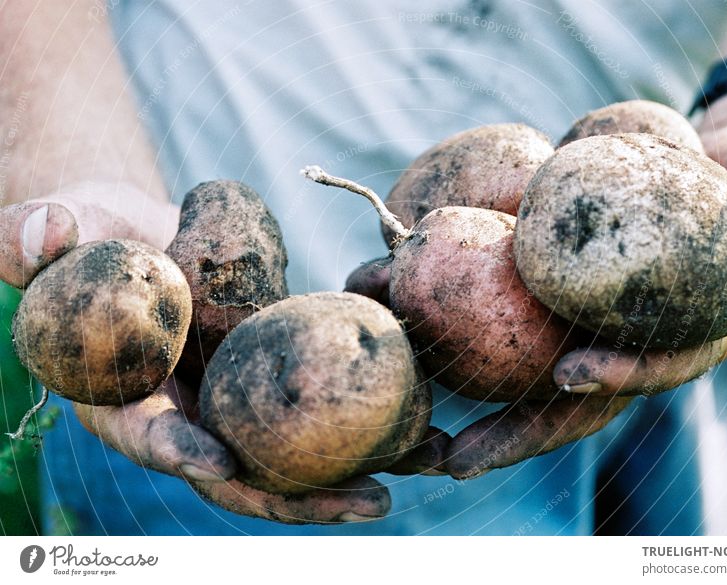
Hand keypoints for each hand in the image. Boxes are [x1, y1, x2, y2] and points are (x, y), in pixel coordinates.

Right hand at [1, 185, 446, 523]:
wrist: (141, 236)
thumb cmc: (93, 234)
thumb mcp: (62, 228)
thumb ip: (38, 233)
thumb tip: (40, 237)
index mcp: (125, 398)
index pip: (148, 436)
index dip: (178, 453)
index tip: (221, 463)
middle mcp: (187, 415)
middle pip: (242, 472)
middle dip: (302, 496)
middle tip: (374, 500)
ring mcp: (235, 404)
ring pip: (296, 451)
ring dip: (363, 464)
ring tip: (433, 459)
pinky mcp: (274, 379)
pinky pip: (321, 407)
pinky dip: (370, 413)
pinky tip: (428, 411)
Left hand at [349, 82, 726, 477]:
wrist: (705, 181)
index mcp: (689, 333)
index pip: (657, 366)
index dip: (621, 375)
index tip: (571, 374)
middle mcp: (630, 349)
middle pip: (573, 406)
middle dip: (517, 436)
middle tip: (455, 461)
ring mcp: (587, 340)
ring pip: (528, 389)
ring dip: (473, 417)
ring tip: (418, 441)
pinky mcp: (552, 318)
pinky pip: (507, 345)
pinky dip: (461, 354)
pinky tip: (413, 358)